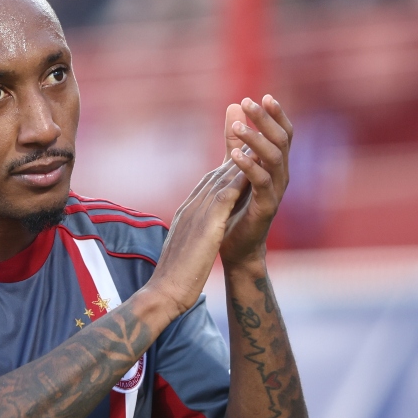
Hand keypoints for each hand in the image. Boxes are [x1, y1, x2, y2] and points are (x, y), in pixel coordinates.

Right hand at [144, 151, 250, 318]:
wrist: (163, 293)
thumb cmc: (173, 277)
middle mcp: (190, 207)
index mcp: (187, 213)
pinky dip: (237, 179)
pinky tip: (252, 168)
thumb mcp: (185, 248)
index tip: (238, 148)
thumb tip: (198, 234)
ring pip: (220, 178)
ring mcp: (195, 213)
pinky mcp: (205, 224)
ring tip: (255, 138)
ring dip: (238, 157)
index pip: (208, 183)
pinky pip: (224, 196)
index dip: (225, 165)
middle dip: (232, 149)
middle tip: (245, 124)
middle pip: (214, 173)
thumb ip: (192, 235)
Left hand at [218, 95, 292, 266]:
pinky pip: (261, 182)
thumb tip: (233, 104)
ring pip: (274, 158)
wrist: (235, 247)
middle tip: (248, 103)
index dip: (277, 115)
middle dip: (266, 120)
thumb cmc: (235, 207)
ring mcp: (276, 192)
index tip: (264, 96)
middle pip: (281, 140)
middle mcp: (281, 176)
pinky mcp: (266, 207)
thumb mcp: (232, 166)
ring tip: (238, 126)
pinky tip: (234, 155)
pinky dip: (248, 166)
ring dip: (256, 139)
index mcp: (276, 165)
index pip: (283, 134)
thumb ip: (235, 138)